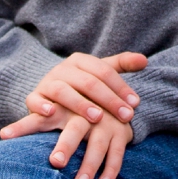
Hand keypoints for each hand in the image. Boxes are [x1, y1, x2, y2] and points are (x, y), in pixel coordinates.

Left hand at [11, 105, 133, 178]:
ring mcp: (104, 122)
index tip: (5, 135)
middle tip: (55, 162)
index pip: (36, 118)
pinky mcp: (120, 131)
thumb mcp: (53, 109)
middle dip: (66, 145)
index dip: (23, 125)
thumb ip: (32, 122)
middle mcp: (82, 114)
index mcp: (60, 108)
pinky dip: (111, 169)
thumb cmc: (71, 108)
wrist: (109, 92)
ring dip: (89, 165)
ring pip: (97, 144)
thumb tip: (2, 135)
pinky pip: (117, 152)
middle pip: (74, 129)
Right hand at [21, 51, 147, 128]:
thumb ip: (122, 65)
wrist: (50, 95)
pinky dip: (41, 106)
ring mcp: (47, 83)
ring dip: (80, 104)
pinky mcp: (34, 97)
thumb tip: (144, 60)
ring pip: (62, 91)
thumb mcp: (101, 74)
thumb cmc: (82, 87)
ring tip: (97, 118)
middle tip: (126, 116)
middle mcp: (62, 69)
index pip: (104, 71)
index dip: (121, 87)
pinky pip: (34, 100)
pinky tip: (52, 113)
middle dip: (108, 99)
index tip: (135, 104)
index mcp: (80, 60)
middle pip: (87, 82)